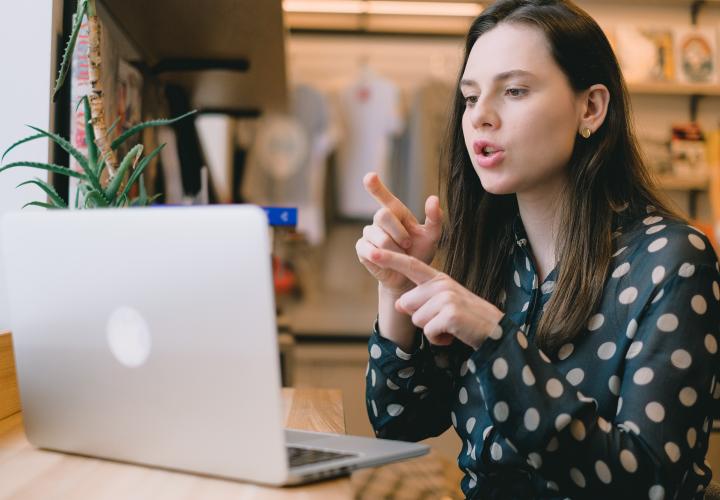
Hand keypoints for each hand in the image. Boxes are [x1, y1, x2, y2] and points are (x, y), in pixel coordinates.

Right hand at [355, 172, 442, 294]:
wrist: (409, 277)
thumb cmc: (420, 253)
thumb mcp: (431, 236)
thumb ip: (434, 218)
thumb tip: (433, 198)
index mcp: (396, 212)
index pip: (384, 197)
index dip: (376, 187)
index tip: (369, 176)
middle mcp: (380, 220)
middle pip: (382, 215)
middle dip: (398, 232)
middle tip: (408, 244)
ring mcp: (369, 233)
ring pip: (379, 237)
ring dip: (394, 249)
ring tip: (400, 256)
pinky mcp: (361, 248)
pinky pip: (369, 249)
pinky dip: (382, 257)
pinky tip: (387, 260)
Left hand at [368, 248, 503, 348]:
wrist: (495, 331)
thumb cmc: (466, 318)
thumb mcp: (443, 304)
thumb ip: (420, 300)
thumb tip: (397, 303)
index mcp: (439, 279)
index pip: (411, 266)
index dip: (390, 259)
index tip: (372, 252)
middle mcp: (441, 284)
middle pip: (406, 304)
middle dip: (420, 318)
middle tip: (443, 319)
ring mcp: (446, 298)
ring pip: (417, 319)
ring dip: (431, 330)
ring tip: (450, 326)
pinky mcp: (450, 314)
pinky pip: (428, 332)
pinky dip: (439, 339)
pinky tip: (453, 334)